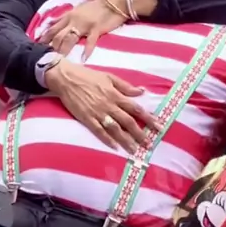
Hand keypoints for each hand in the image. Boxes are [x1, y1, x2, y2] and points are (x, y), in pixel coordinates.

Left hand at [41, 0, 126, 59]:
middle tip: (45, 58)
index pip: (53, 28)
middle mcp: (74, 20)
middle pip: (59, 35)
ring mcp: (85, 25)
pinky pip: (90, 41)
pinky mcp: (96, 29)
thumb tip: (52, 22)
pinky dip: (86, 51)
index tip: (37, 46)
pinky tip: (83, 59)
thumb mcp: (78, 9)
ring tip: (59, 61)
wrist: (115, 2)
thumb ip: (66, 16)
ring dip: (64, 50)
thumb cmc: (97, 6)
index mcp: (69, 15)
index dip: (45, 37)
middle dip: (51, 47)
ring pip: (70, 39)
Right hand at [45, 59, 160, 152]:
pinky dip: (107, 140)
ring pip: (115, 129)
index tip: (159, 126)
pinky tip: (115, 147)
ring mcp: (97, 113)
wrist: (66, 78)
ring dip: (126, 140)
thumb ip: (125, 86)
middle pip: (128, 122)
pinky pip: (99, 131)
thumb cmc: (88, 76)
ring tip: (135, 151)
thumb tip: (141, 91)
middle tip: (150, 144)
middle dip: (140, 134)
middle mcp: (109, 105)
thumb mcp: (109, 77)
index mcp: (115, 95)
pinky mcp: (86, 118)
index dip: (148, 118)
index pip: (136, 108)